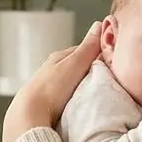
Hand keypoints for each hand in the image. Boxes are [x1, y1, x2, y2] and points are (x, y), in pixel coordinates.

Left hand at [1, 21, 102, 141]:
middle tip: (108, 79)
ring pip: (71, 82)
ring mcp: (48, 87)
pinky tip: (80, 105)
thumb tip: (100, 24)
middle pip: (77, 66)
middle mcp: (51, 70)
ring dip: (83, 85)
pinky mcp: (47, 103)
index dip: (99, 54)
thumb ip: (88, 47)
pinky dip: (75, 97)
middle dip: (91, 70)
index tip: (113, 61)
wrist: (29, 116)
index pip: (83, 51)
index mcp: (58, 57)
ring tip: (95, 94)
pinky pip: (66, 96)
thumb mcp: (74, 64)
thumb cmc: (52, 89)